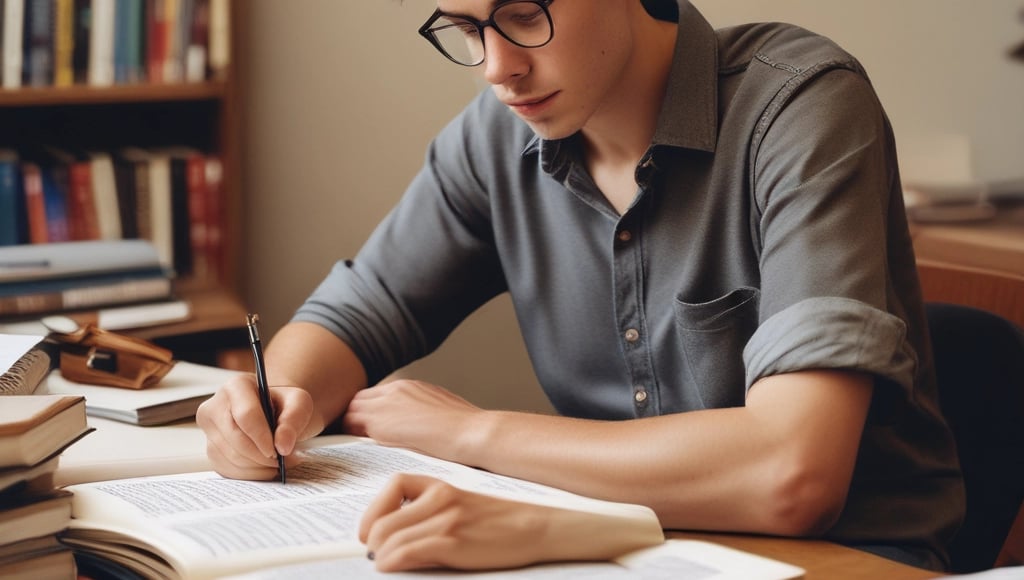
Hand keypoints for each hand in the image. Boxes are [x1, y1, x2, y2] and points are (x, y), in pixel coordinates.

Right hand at [196, 373, 323, 479]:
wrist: (272, 413)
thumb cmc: (283, 404)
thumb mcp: (298, 403)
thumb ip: (294, 419)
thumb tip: (283, 446)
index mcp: (236, 387)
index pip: (246, 416)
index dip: (262, 438)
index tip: (279, 452)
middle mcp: (214, 406)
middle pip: (236, 440)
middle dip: (262, 456)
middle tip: (283, 461)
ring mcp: (209, 431)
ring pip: (230, 458)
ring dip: (258, 467)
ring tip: (278, 464)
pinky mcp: (210, 450)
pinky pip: (227, 470)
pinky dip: (250, 475)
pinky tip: (265, 469)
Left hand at [342, 379, 484, 460]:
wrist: (471, 432)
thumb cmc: (467, 429)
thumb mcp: (441, 411)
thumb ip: (421, 413)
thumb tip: (416, 427)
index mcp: (411, 387)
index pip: (377, 395)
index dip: (371, 412)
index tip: (371, 427)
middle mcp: (395, 390)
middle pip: (360, 399)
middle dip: (357, 417)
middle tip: (357, 437)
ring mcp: (386, 404)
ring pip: (351, 410)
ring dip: (352, 427)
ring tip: (355, 446)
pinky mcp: (380, 422)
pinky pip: (352, 425)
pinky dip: (352, 436)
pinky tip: (359, 451)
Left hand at [359, 473, 553, 570]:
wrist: (534, 527)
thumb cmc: (499, 520)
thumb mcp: (461, 504)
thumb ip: (429, 511)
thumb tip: (394, 534)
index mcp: (441, 485)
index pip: (393, 485)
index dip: (372, 511)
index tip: (367, 529)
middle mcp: (440, 498)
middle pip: (383, 519)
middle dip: (372, 541)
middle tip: (374, 554)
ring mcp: (446, 520)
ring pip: (390, 539)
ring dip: (380, 556)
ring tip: (384, 564)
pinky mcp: (452, 542)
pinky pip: (406, 552)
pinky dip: (392, 562)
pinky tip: (392, 567)